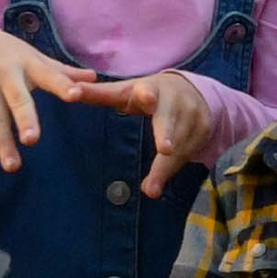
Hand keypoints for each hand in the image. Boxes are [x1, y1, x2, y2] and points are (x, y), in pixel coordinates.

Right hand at [0, 21, 98, 171]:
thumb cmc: (6, 52)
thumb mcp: (33, 56)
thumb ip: (61, 71)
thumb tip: (94, 78)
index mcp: (28, 63)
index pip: (49, 75)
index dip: (63, 84)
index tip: (76, 95)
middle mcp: (5, 76)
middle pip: (17, 100)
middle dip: (24, 119)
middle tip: (32, 140)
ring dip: (2, 143)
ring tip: (13, 166)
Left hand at [74, 72, 217, 195]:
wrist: (192, 90)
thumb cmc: (148, 94)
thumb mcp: (126, 92)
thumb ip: (99, 94)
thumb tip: (71, 92)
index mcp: (150, 88)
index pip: (147, 91)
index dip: (146, 95)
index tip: (145, 96)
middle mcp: (174, 100)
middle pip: (169, 120)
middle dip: (167, 134)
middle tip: (166, 149)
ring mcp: (192, 113)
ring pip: (179, 144)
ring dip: (165, 166)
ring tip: (151, 188)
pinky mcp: (205, 128)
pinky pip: (188, 153)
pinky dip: (173, 168)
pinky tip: (161, 179)